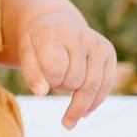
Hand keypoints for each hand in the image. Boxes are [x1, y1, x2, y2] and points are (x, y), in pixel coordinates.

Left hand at [17, 11, 116, 128]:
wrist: (57, 22)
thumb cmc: (39, 42)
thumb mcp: (26, 51)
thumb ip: (31, 72)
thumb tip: (41, 93)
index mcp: (56, 33)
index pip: (56, 68)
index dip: (49, 81)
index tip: (43, 78)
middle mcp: (80, 35)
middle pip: (74, 81)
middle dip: (62, 88)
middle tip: (54, 81)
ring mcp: (97, 43)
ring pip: (92, 87)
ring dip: (78, 102)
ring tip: (68, 113)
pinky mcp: (109, 52)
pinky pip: (106, 85)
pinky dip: (94, 103)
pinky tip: (84, 112)